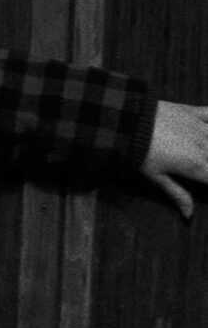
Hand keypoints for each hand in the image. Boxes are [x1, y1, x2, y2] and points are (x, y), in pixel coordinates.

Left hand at [141, 101, 207, 218]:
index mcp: (196, 166)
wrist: (128, 122)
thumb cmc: (140, 152)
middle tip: (200, 168)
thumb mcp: (156, 176)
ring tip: (202, 155)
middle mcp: (204, 147)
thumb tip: (189, 215)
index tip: (205, 181)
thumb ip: (177, 194)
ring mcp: (201, 128)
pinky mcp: (194, 112)